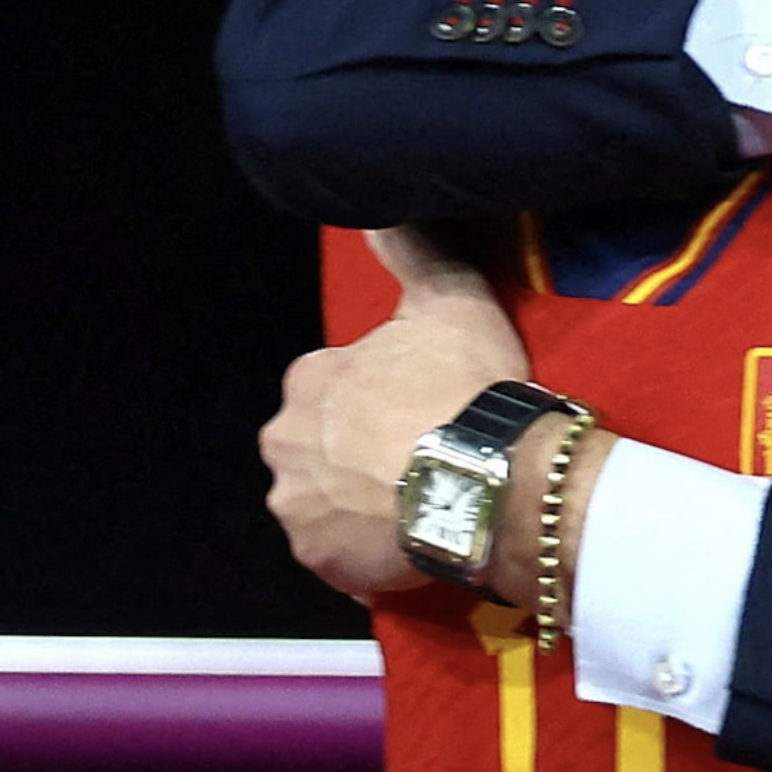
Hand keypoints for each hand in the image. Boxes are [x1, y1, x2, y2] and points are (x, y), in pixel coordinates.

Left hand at [260, 226, 530, 598]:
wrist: (486, 478)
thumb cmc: (464, 387)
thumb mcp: (450, 301)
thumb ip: (414, 253)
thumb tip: (383, 211)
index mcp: (310, 378)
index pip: (333, 385)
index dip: (379, 396)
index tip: (420, 405)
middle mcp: (284, 440)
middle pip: (318, 445)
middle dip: (355, 452)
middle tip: (418, 456)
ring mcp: (297, 505)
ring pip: (323, 501)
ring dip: (357, 502)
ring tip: (418, 500)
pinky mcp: (319, 560)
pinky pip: (340, 554)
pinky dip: (366, 550)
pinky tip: (411, 537)